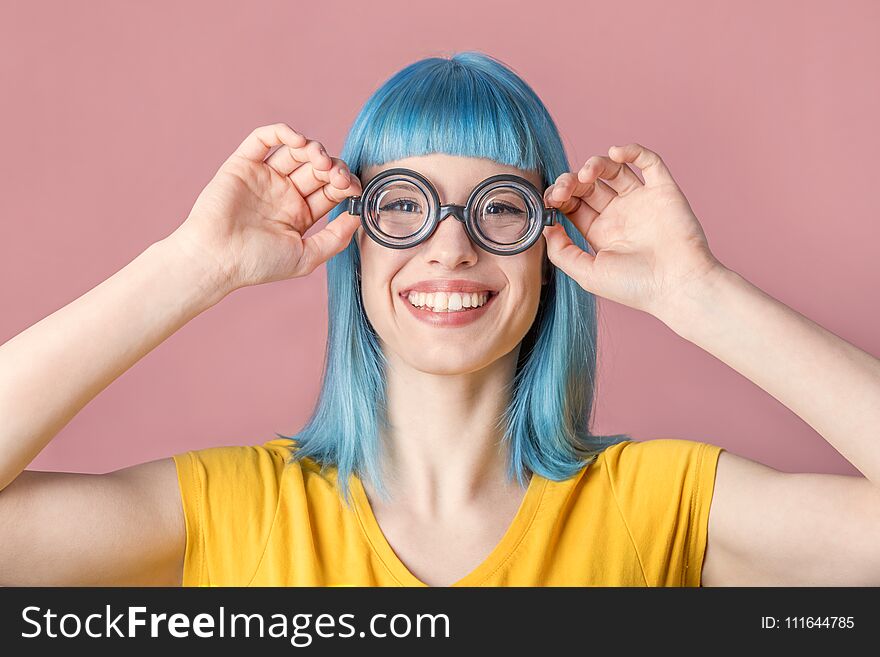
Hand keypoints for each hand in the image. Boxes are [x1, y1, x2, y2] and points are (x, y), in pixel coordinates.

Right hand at [169, 123, 361, 292]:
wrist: (217, 259)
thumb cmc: (257, 263)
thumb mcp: (306, 257)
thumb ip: (335, 238)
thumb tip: (358, 217)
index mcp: (300, 214)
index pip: (331, 190)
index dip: (346, 184)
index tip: (354, 188)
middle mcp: (283, 193)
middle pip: (317, 168)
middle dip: (333, 167)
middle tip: (336, 175)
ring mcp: (264, 177)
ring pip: (295, 150)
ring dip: (314, 149)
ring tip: (319, 160)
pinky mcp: (243, 165)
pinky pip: (263, 139)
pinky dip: (283, 132)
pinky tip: (298, 141)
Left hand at [542, 143, 724, 319]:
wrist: (677, 285)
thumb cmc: (635, 286)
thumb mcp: (587, 274)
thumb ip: (561, 252)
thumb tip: (546, 227)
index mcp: (600, 233)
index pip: (573, 203)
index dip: (559, 196)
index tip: (551, 199)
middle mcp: (619, 214)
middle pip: (588, 185)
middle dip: (571, 181)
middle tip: (564, 188)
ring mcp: (641, 201)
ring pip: (614, 169)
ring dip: (595, 164)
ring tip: (587, 174)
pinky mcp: (664, 191)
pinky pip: (649, 162)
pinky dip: (632, 151)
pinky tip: (616, 154)